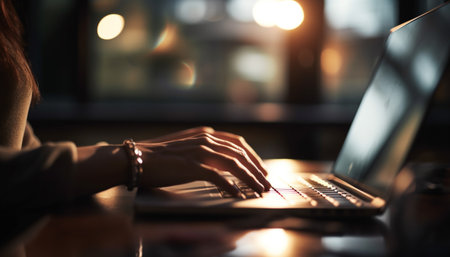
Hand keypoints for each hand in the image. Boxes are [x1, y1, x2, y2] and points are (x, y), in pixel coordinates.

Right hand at [137, 127, 270, 196]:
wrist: (137, 159)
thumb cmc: (161, 157)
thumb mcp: (188, 148)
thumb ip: (207, 151)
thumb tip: (226, 165)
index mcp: (206, 133)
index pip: (238, 143)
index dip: (254, 156)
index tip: (262, 169)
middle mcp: (205, 139)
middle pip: (240, 154)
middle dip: (257, 170)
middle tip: (266, 183)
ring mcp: (199, 151)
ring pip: (234, 164)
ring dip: (249, 178)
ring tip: (258, 190)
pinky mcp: (191, 165)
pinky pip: (217, 177)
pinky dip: (230, 186)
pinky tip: (236, 194)